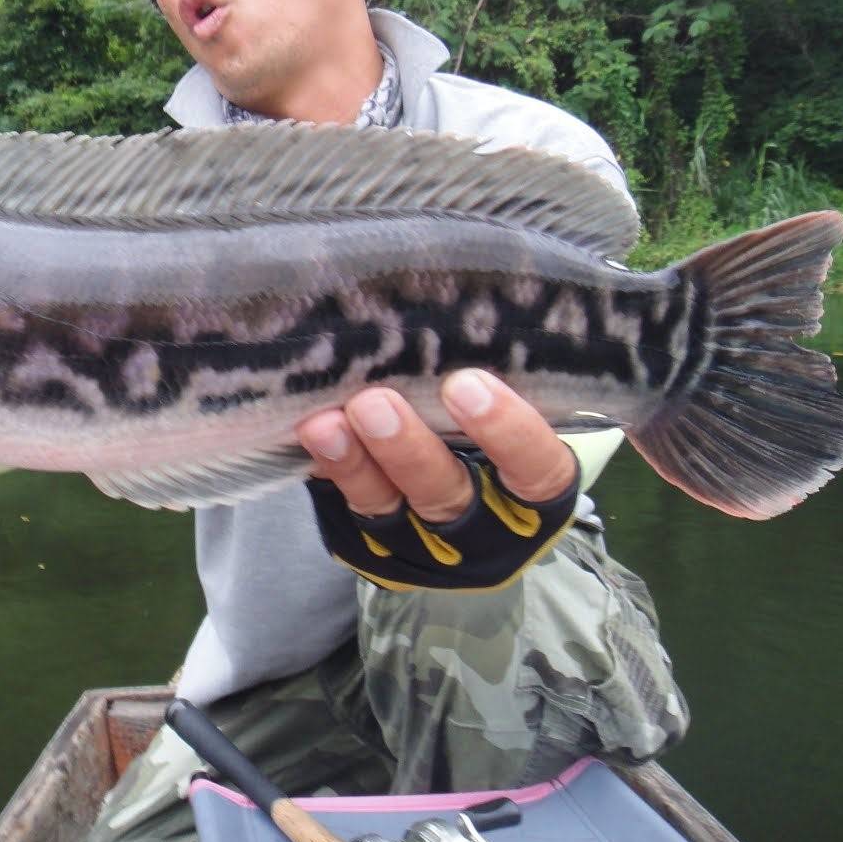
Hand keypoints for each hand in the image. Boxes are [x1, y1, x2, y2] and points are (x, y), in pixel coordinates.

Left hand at [295, 369, 577, 522]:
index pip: (536, 468)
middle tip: (373, 402)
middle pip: (446, 493)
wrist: (472, 490)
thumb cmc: (499, 419)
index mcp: (535, 489)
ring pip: (386, 506)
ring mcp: (422, 535)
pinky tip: (306, 434)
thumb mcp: (517, 401)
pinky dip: (325, 468)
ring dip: (352, 463)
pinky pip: (343, 506)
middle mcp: (483, 521)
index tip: (467, 384)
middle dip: (408, 450)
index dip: (507, 433)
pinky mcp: (373, 538)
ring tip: (322, 424)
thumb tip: (454, 303)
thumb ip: (493, 370)